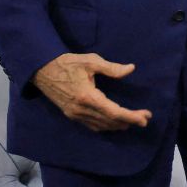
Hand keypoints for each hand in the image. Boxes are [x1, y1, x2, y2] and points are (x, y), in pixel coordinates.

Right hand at [32, 53, 152, 131]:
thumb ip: (111, 68)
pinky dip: (106, 126)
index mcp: (87, 96)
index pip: (114, 112)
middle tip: (145, 119)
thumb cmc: (67, 63)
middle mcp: (81, 109)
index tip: (145, 118)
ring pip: (101, 126)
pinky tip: (115, 123)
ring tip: (134, 121)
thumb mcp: (90, 60)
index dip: (131, 116)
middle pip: (110, 121)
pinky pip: (91, 125)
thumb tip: (130, 69)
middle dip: (129, 121)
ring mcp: (74, 114)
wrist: (41, 70)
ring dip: (119, 125)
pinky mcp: (70, 114)